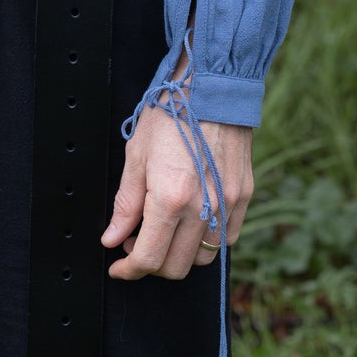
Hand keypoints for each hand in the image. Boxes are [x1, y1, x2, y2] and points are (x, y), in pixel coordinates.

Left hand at [101, 66, 253, 279]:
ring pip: (202, 258)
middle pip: (175, 267)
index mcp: (169, 199)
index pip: (148, 258)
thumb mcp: (136, 156)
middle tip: (136, 241)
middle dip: (151, 263)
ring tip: (164, 229)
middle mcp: (202, 209)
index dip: (128, 269)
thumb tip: (113, 238)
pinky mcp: (243, 197)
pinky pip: (226, 238)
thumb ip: (125, 204)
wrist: (210, 86)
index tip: (119, 266)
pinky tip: (191, 219)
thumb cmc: (170, 114)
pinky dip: (206, 239)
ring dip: (179, 254)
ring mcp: (227, 205)